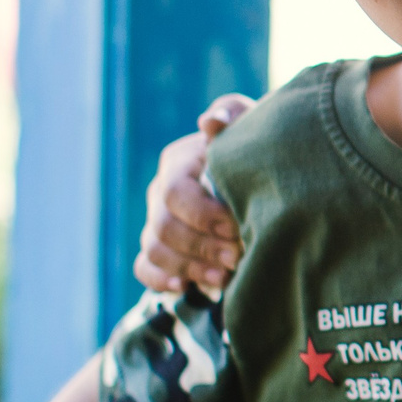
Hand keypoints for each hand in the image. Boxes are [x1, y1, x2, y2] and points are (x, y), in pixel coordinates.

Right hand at [132, 94, 252, 293]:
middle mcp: (161, 191)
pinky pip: (144, 268)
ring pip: (154, 249)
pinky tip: (186, 287)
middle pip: (163, 226)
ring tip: (225, 276)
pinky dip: (161, 280)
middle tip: (238, 256)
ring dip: (189, 267)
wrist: (257, 181)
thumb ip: (234, 114)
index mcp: (178, 162)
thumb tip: (210, 122)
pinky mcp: (158, 248)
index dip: (204, 215)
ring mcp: (156, 220)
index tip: (238, 226)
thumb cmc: (254, 152)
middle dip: (202, 246)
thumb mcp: (251, 127)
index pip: (175, 193)